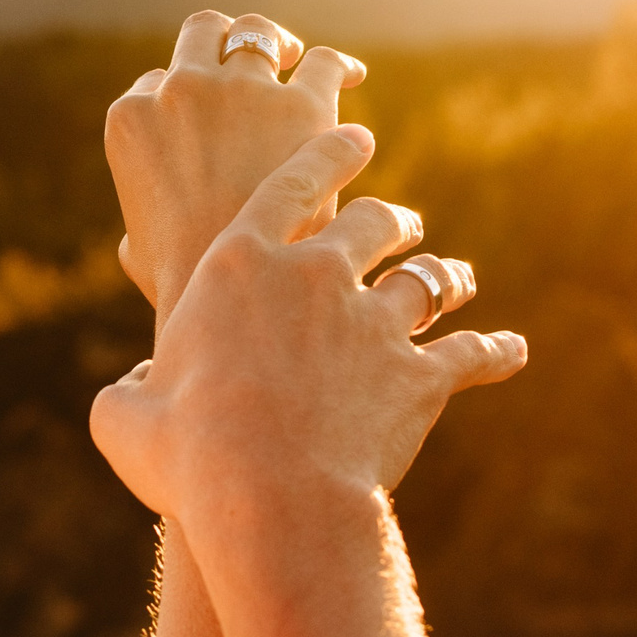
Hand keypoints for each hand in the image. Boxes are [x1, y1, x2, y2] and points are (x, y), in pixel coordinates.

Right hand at [91, 126, 525, 524]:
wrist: (271, 498)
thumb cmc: (186, 456)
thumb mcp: (124, 418)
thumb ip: (130, 388)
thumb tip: (137, 385)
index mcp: (239, 265)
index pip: (291, 185)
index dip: (327, 156)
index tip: (356, 139)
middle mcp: (316, 276)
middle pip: (369, 223)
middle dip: (390, 218)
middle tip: (400, 221)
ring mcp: (375, 322)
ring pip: (425, 279)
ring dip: (443, 275)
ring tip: (454, 277)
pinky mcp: (420, 376)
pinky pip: (469, 355)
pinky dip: (494, 353)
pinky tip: (512, 351)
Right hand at [107, 11, 366, 328]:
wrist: (231, 294)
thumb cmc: (182, 285)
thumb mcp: (138, 252)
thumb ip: (139, 226)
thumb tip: (140, 238)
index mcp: (131, 119)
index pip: (156, 83)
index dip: (180, 93)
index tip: (201, 110)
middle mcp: (181, 89)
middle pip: (203, 32)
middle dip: (224, 40)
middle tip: (251, 56)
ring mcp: (240, 92)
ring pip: (256, 31)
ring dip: (274, 40)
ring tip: (294, 54)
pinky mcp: (302, 106)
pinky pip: (323, 63)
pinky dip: (335, 64)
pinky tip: (348, 75)